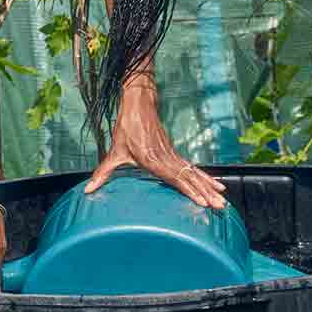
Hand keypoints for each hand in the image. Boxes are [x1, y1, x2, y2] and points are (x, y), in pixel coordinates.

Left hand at [85, 107, 226, 209]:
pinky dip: (205, 177)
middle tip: (220, 206)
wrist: (139, 104)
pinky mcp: (174, 153)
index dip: (189, 190)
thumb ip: (103, 173)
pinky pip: (192, 168)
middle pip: (190, 178)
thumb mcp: (114, 152)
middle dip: (205, 193)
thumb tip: (88, 190)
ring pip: (194, 173)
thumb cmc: (127, 128)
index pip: (175, 178)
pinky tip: (215, 184)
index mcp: (153, 160)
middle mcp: (167, 158)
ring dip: (209, 186)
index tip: (202, 201)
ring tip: (223, 199)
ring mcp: (173, 155)